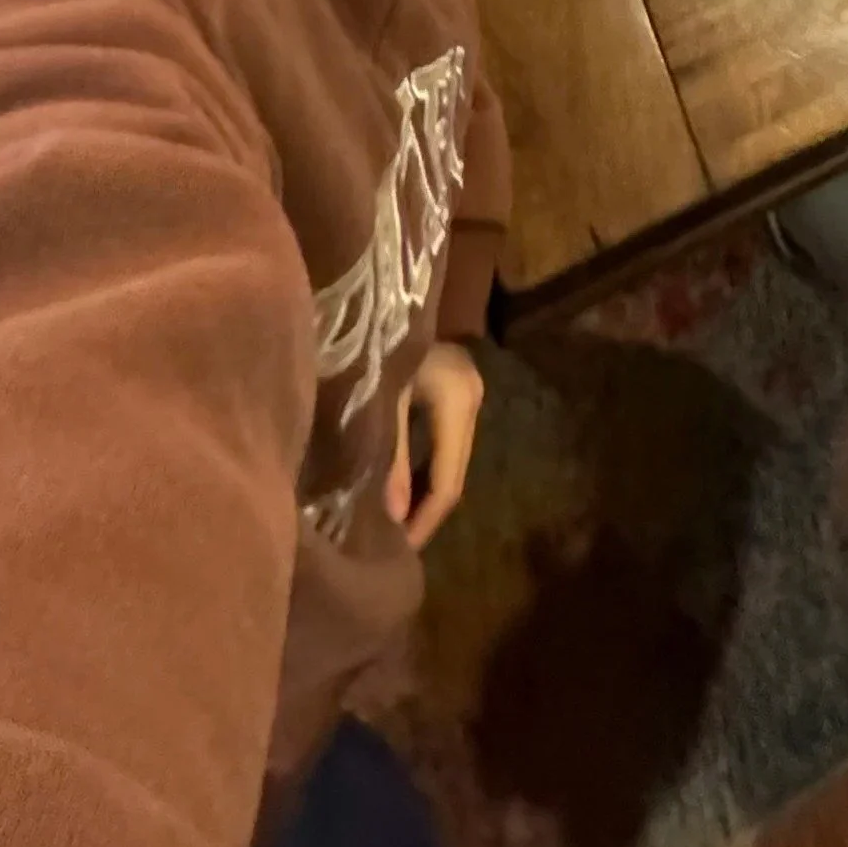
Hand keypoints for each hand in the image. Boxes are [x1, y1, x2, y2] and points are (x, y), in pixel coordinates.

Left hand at [384, 340, 483, 549]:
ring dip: (421, 495)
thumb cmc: (376, 341)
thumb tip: (389, 520)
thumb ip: (386, 458)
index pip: (449, 481)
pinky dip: (421, 471)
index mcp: (459, 401)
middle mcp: (472, 399)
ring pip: (449, 461)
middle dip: (424, 514)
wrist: (379, 292)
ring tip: (391, 527)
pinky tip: (397, 489)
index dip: (425, 522)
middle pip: (453, 474)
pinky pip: (441, 445)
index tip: (398, 554)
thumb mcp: (379, 400)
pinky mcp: (453, 390)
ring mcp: (465, 393)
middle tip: (392, 548)